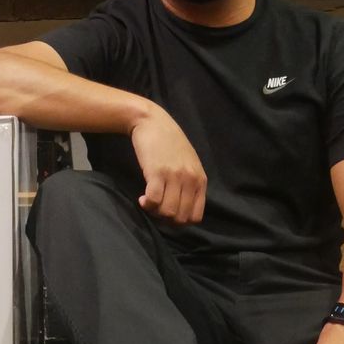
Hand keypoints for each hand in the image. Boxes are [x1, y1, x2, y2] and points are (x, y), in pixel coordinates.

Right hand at [130, 105, 205, 224]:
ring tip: (148, 202)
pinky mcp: (157, 172)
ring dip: (155, 212)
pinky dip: (147, 204)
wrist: (152, 122)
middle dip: (166, 219)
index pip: (195, 217)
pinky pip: (154, 201)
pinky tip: (142, 198)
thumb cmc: (169, 143)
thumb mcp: (189, 163)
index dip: (180, 221)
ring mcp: (175, 176)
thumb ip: (190, 184)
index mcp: (201, 180)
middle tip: (156, 209)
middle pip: (180, 218)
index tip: (168, 213)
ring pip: (167, 212)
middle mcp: (191, 179)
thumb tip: (181, 209)